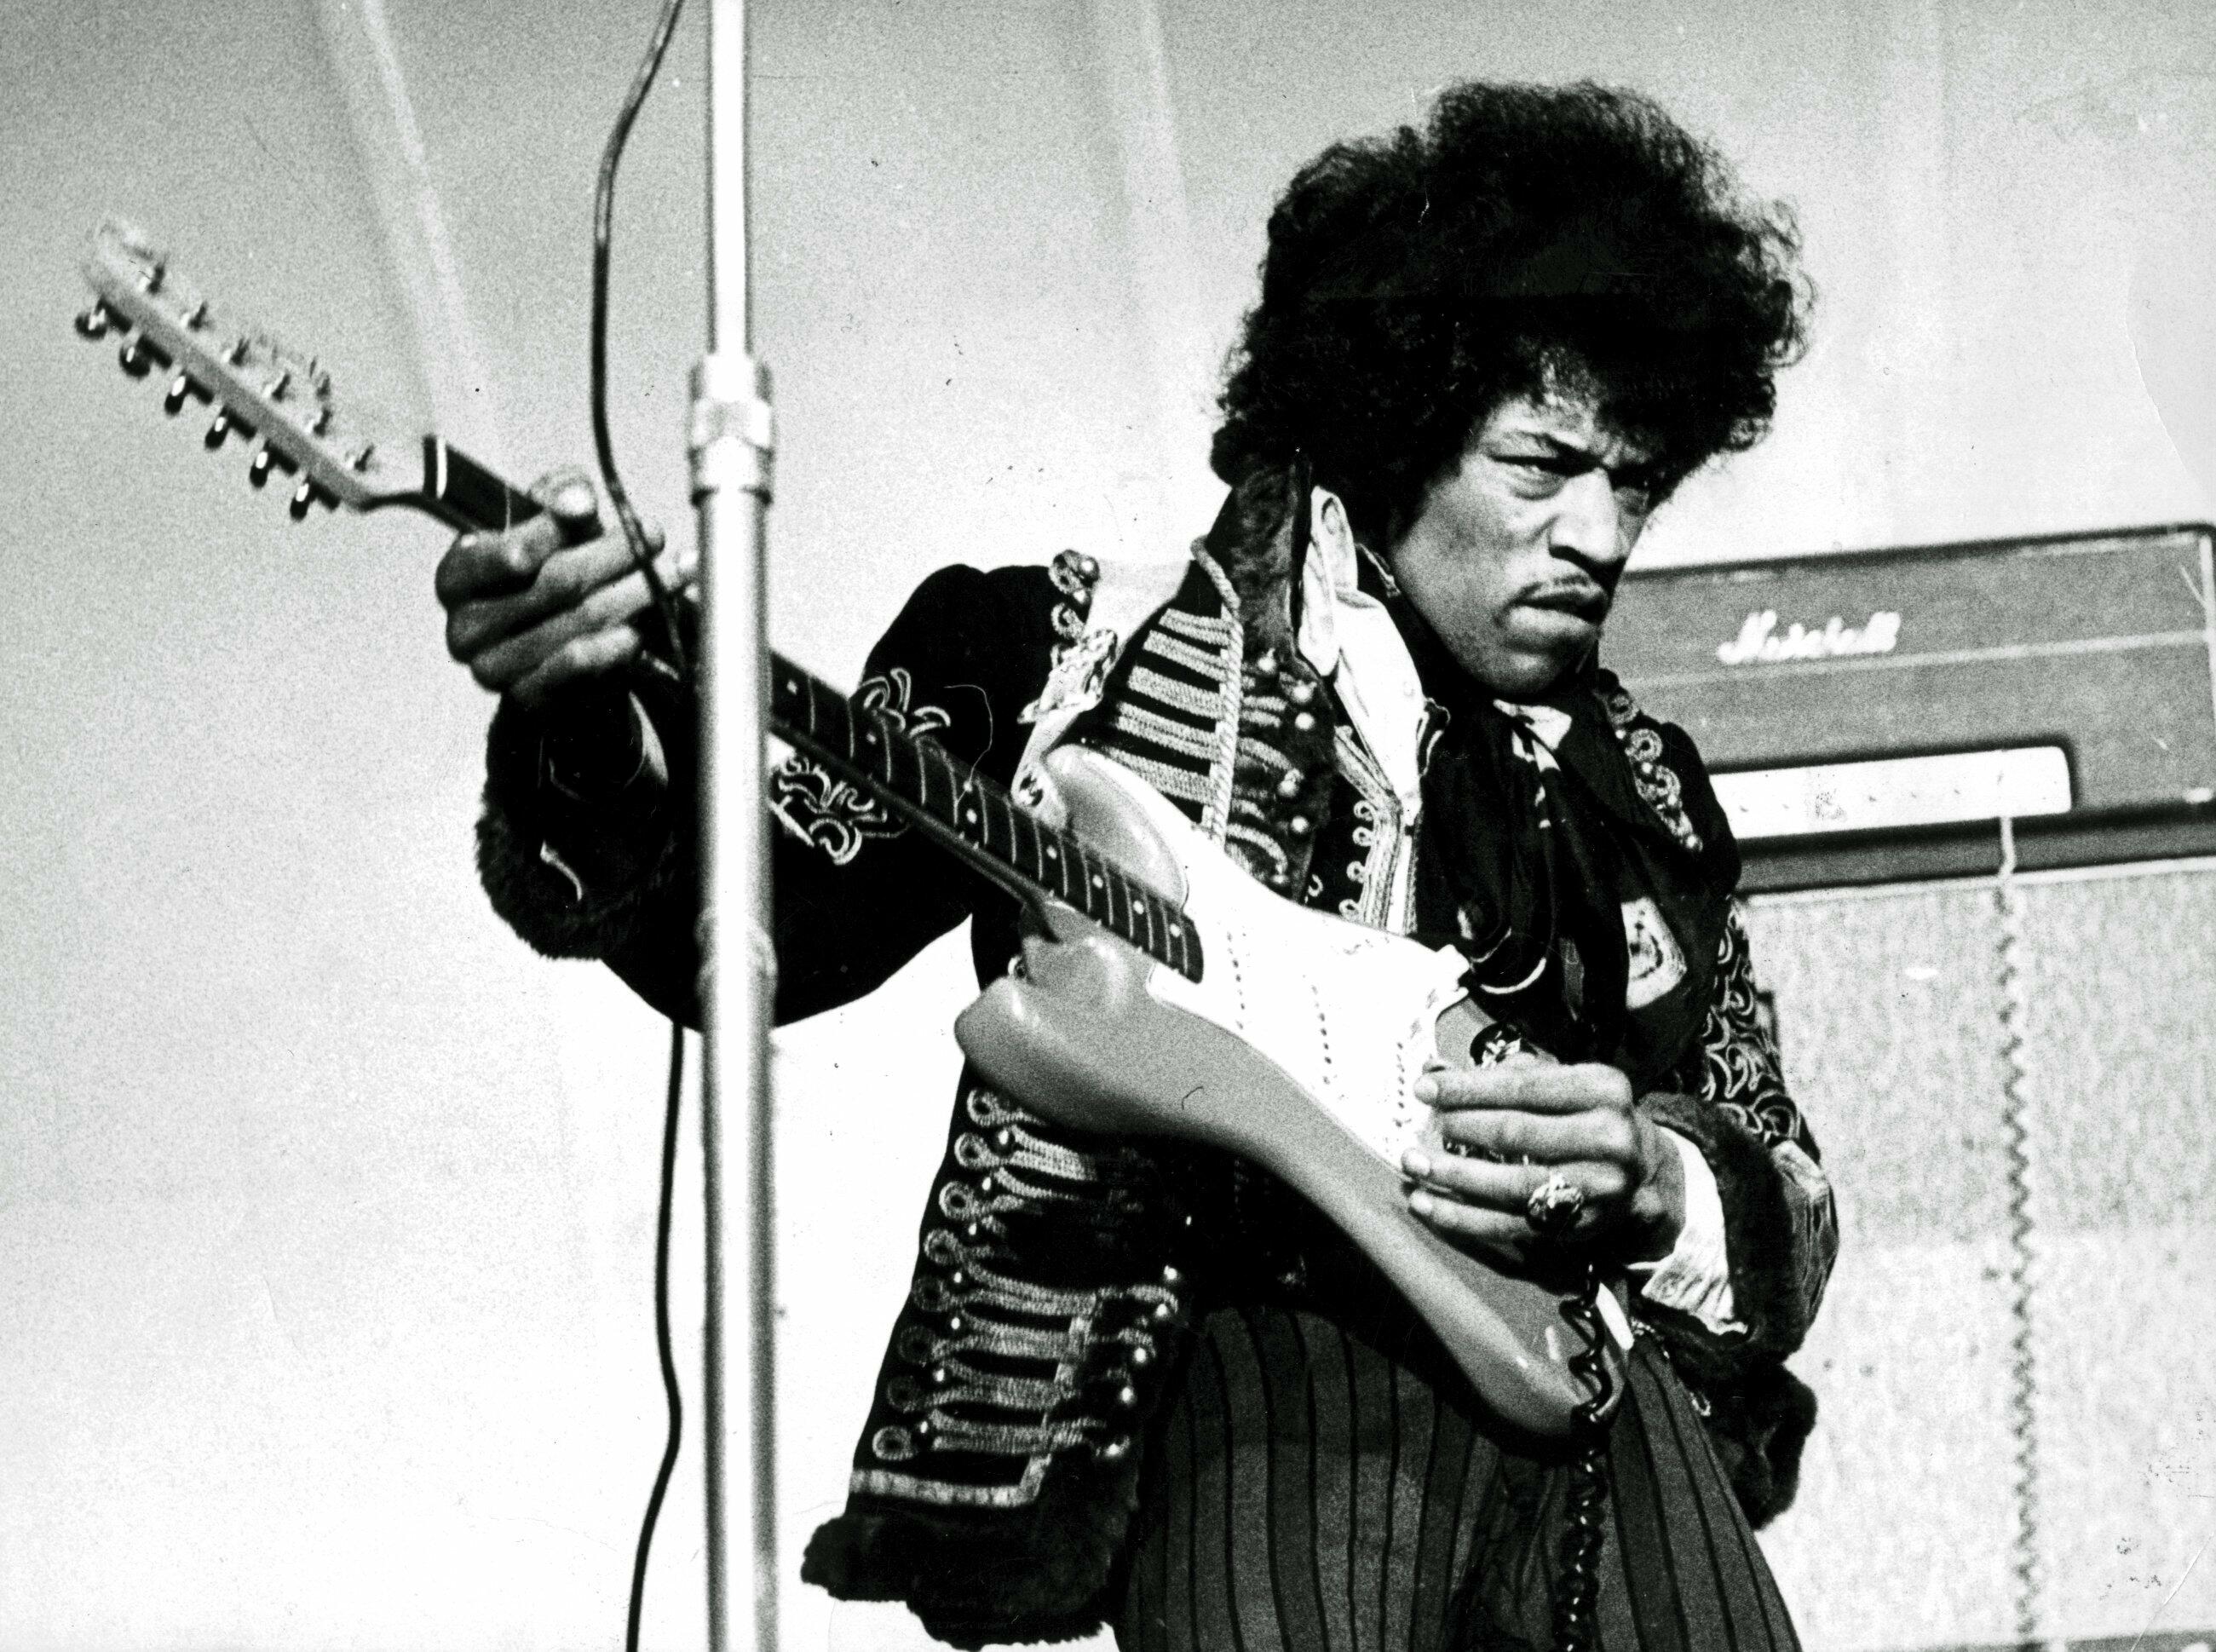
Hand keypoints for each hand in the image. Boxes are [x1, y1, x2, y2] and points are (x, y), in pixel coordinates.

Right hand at [434, 467, 690, 705]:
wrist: (553, 656)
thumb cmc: (548, 577)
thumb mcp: (547, 526)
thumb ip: (557, 497)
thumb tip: (577, 499)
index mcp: (456, 577)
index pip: (509, 552)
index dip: (554, 527)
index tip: (594, 508)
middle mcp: (465, 627)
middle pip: (558, 583)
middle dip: (616, 555)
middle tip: (653, 536)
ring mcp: (494, 669)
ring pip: (580, 621)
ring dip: (636, 594)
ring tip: (673, 574)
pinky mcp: (528, 700)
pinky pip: (581, 665)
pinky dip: (618, 643)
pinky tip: (641, 627)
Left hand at [1399, 1061, 1685, 1264]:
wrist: (1643, 1173)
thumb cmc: (1588, 1116)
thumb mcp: (1566, 1083)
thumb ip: (1508, 1075)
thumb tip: (1437, 1072)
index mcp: (1603, 1090)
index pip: (1524, 1086)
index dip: (1469, 1088)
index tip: (1426, 1088)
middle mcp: (1608, 1138)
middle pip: (1517, 1133)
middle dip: (1460, 1128)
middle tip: (1423, 1127)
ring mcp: (1597, 1187)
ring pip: (1511, 1183)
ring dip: (1454, 1176)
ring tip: (1415, 1164)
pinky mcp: (1578, 1225)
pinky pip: (1511, 1225)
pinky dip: (1464, 1218)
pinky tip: (1429, 1206)